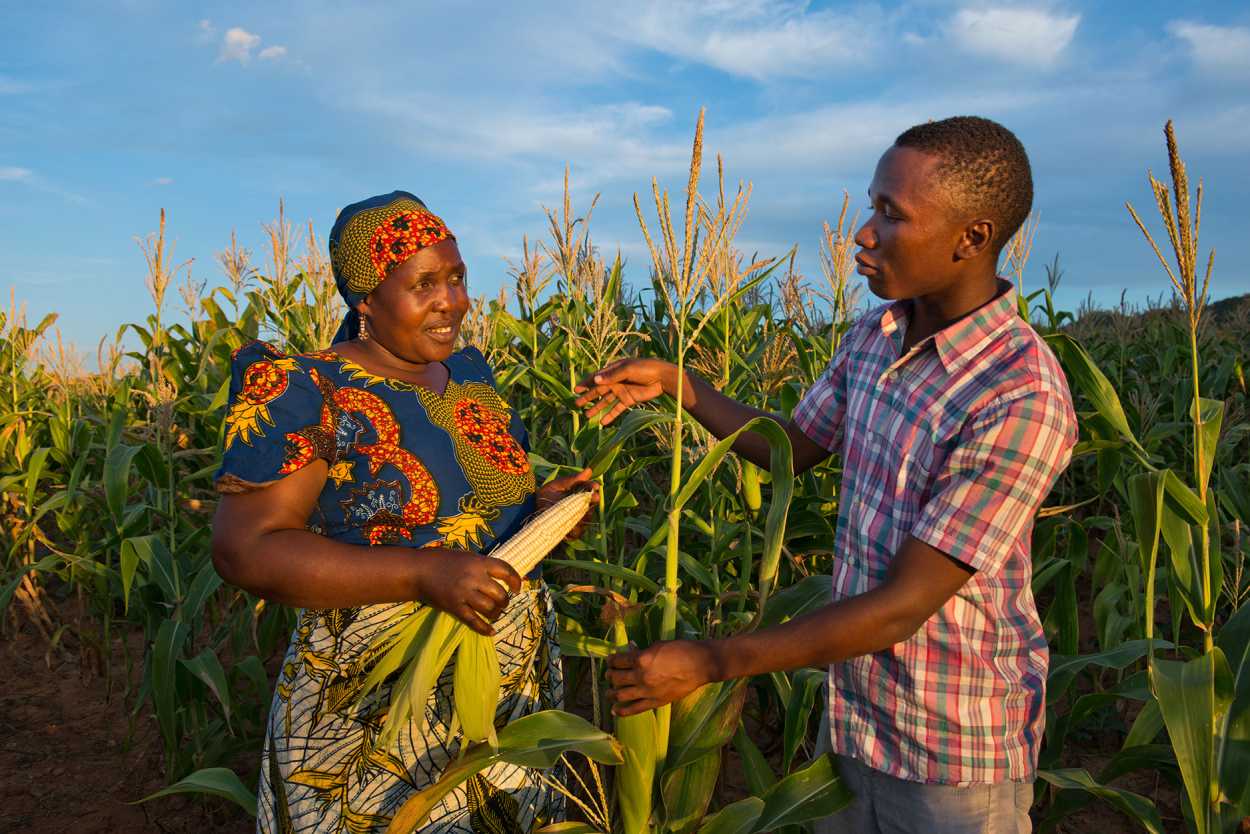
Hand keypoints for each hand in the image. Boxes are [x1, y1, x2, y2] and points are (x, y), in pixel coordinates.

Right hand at [415, 549, 521, 635]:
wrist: (418, 570)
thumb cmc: (442, 560)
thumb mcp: (466, 557)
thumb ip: (482, 566)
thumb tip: (500, 577)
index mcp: (478, 562)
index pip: (505, 570)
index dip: (516, 580)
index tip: (518, 588)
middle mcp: (474, 578)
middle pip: (499, 594)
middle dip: (504, 601)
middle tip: (502, 603)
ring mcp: (464, 594)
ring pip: (490, 608)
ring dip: (496, 614)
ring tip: (495, 614)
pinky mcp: (455, 607)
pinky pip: (474, 621)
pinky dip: (484, 628)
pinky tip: (491, 631)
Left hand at [535, 467, 598, 539]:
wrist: (532, 511)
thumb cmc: (546, 496)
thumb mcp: (557, 485)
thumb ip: (572, 480)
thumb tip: (589, 470)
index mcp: (579, 494)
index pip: (590, 489)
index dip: (593, 487)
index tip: (595, 486)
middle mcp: (581, 507)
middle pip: (591, 504)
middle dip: (592, 501)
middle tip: (592, 498)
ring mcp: (577, 520)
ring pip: (586, 518)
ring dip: (583, 515)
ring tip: (576, 513)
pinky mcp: (572, 532)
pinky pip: (578, 532)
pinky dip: (575, 529)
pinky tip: (569, 526)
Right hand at [574, 358, 682, 425]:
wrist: (662, 377)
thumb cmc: (645, 369)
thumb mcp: (627, 369)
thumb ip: (611, 376)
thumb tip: (595, 381)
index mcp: (614, 370)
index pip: (597, 378)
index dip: (586, 383)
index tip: (576, 390)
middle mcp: (616, 381)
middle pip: (599, 390)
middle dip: (588, 397)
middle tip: (577, 405)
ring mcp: (622, 391)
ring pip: (606, 401)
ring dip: (597, 408)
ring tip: (587, 416)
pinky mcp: (629, 400)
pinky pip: (617, 409)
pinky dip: (611, 415)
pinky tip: (603, 423)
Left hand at [605, 639, 721, 715]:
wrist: (700, 665)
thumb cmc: (681, 650)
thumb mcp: (657, 645)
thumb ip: (641, 651)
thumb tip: (630, 652)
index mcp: (641, 659)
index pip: (617, 660)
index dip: (611, 660)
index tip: (610, 660)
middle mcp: (641, 676)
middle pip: (616, 678)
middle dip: (610, 676)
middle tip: (609, 675)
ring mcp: (647, 691)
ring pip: (620, 695)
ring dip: (611, 693)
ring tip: (609, 692)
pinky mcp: (655, 702)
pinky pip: (634, 710)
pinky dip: (621, 711)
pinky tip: (614, 710)